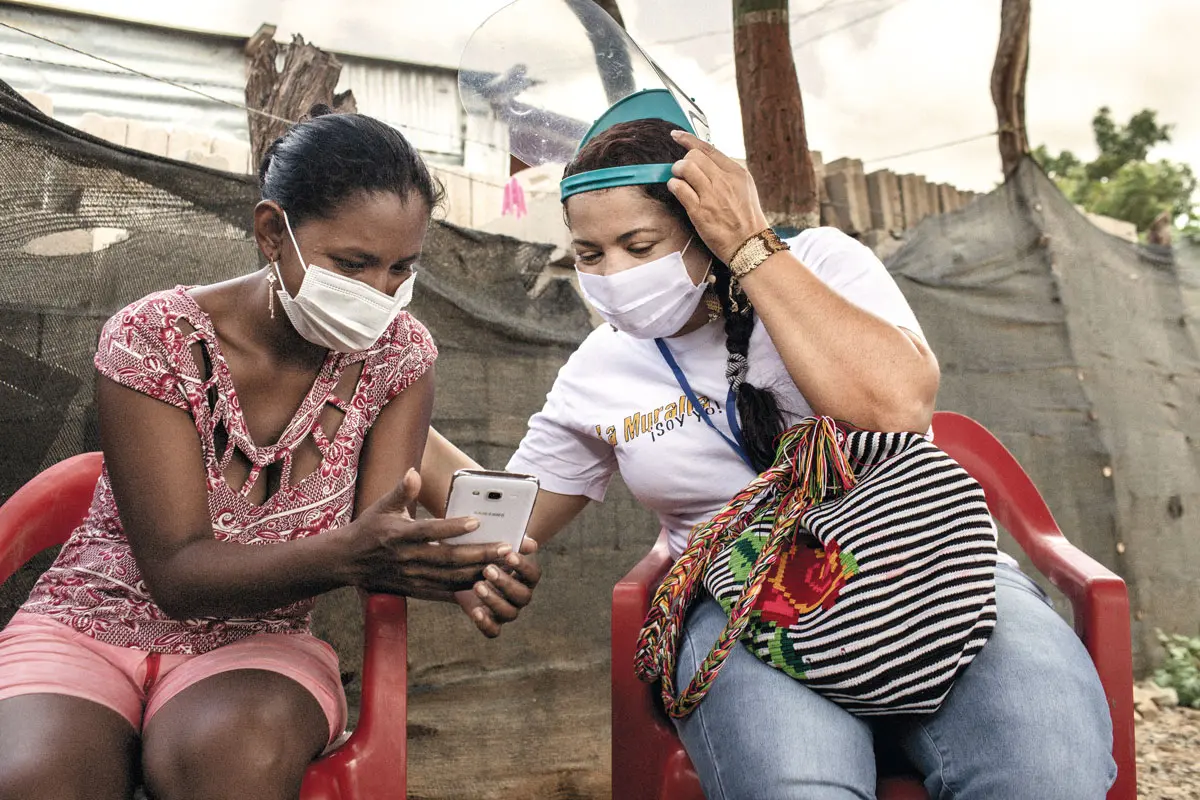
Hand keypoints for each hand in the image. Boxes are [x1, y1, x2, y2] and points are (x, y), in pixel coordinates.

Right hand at [346, 469, 510, 599]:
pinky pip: (444, 592)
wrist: (346, 562)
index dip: (453, 527)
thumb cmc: (368, 529)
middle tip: (505, 547)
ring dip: (478, 572)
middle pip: (448, 558)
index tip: (476, 520)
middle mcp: (407, 558)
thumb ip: (401, 490)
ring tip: (503, 565)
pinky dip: (465, 589)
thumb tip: (414, 472)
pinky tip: (486, 583)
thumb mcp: (381, 506)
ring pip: (450, 577)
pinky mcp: (415, 589)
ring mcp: (412, 577)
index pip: (430, 531)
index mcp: (399, 535)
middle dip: (479, 553)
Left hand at [456, 536, 540, 637]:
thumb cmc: (489, 553)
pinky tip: (475, 611)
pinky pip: (493, 631)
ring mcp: (507, 611)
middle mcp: (521, 596)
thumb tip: (531, 544)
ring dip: (494, 600)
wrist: (471, 569)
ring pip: (509, 613)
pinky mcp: (492, 622)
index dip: (524, 566)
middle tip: (488, 570)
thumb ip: (513, 540)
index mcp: (526, 576)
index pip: (533, 574)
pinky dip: (486, 624)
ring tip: (477, 585)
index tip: (509, 555)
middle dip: (506, 583)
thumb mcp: (497, 543)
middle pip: (522, 596)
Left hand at [666, 130, 770, 263]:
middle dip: (683, 161)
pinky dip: (673, 186)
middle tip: (682, 172)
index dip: (689, 140)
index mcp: (736, 172)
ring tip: (678, 180)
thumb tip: (706, 162)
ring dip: (676, 172)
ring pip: (685, 168)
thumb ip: (727, 174)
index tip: (677, 136)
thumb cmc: (746, 219)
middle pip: (694, 156)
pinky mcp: (700, 211)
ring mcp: (711, 195)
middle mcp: (724, 181)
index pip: (708, 149)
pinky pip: (679, 188)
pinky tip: (676, 190)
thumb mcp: (745, 189)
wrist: (749, 244)